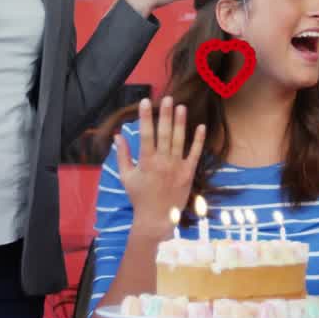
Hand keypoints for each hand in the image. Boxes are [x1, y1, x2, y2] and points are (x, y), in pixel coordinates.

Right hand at [114, 97, 205, 237]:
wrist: (156, 218)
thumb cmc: (139, 197)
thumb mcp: (126, 177)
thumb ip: (122, 155)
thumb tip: (118, 136)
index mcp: (146, 162)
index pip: (146, 135)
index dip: (146, 117)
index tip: (146, 102)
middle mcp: (163, 162)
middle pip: (164, 134)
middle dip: (165, 115)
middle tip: (167, 98)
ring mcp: (177, 167)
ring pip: (180, 140)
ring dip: (181, 123)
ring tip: (182, 106)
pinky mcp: (189, 173)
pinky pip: (195, 154)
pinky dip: (198, 141)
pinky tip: (200, 126)